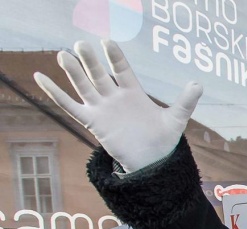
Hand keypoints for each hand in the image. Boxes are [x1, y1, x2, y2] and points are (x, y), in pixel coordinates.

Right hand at [34, 40, 201, 171]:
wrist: (152, 162)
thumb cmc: (163, 140)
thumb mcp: (176, 119)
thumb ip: (185, 101)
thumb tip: (199, 84)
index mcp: (133, 92)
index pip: (121, 69)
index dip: (114, 56)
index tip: (107, 41)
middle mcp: (115, 97)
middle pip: (99, 73)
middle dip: (90, 60)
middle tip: (81, 43)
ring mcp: (102, 108)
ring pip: (84, 86)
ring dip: (73, 72)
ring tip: (63, 54)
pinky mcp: (92, 122)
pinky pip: (69, 105)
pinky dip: (55, 93)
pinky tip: (40, 78)